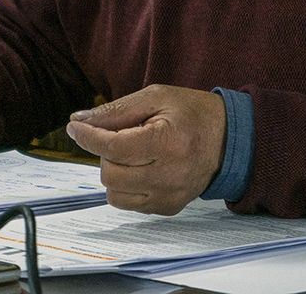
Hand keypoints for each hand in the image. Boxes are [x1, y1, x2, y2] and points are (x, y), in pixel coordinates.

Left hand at [65, 84, 226, 215]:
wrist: (229, 139)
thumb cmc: (191, 113)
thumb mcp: (155, 97)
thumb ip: (116, 111)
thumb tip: (79, 121)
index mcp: (167, 143)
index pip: (114, 148)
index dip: (88, 137)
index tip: (76, 128)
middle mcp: (170, 176)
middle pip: (110, 174)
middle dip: (105, 153)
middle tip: (119, 136)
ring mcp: (170, 196)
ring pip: (115, 194)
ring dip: (114, 172)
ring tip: (132, 153)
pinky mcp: (170, 208)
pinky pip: (130, 204)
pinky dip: (126, 186)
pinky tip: (142, 167)